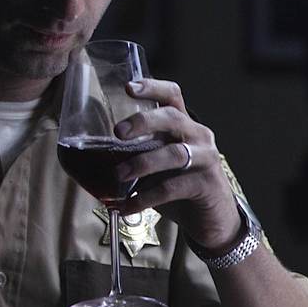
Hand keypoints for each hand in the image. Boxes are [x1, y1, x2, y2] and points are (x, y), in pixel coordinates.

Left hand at [107, 76, 245, 253]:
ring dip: (142, 163)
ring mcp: (206, 159)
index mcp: (185, 125)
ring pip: (173, 154)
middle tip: (118, 133)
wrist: (213, 219)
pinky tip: (127, 206)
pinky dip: (145, 198)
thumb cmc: (181, 188)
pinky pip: (172, 188)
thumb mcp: (160, 165)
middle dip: (143, 122)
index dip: (152, 87)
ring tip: (119, 175)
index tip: (128, 87)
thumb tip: (94, 157)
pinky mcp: (206, 185)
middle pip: (172, 117)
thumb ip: (139, 154)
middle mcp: (198, 136)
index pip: (172, 96)